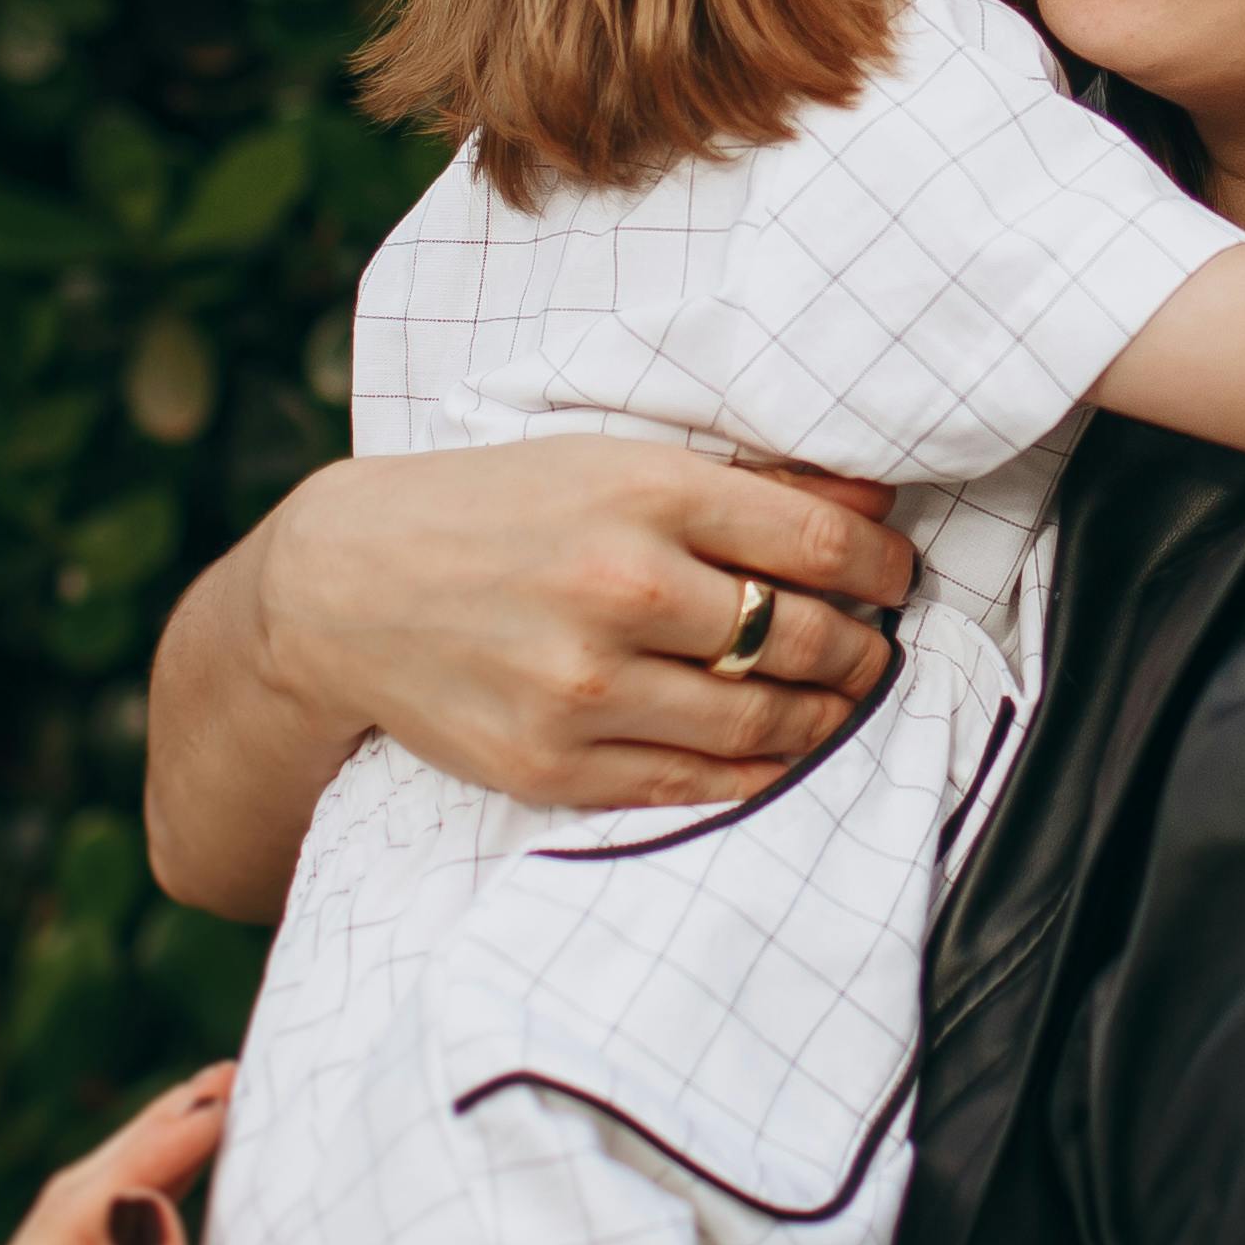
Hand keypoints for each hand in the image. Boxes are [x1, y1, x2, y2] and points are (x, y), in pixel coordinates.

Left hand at [0, 1069, 311, 1244]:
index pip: (67, 1220)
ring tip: (226, 1099)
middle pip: (75, 1212)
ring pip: (98, 1228)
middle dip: (153, 1142)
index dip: (146, 1150)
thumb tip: (140, 1200)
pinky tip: (209, 1168)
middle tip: (234, 1075)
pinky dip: (166, 1211)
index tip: (224, 1095)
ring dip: (160, 1166)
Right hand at [149, 439, 924, 910]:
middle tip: (878, 648)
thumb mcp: (612, 461)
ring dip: (825, 716)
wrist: (346, 586)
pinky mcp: (555, 765)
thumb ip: (744, 486)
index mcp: (646, 493)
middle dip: (863, 648)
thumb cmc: (494, 508)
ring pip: (762, 719)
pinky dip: (757, 773)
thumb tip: (872, 507)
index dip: (883, 569)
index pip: (820, 544)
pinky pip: (694, 783)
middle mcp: (623, 587)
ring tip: (842, 701)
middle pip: (804, 637)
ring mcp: (588, 685)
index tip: (898, 578)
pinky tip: (778, 753)